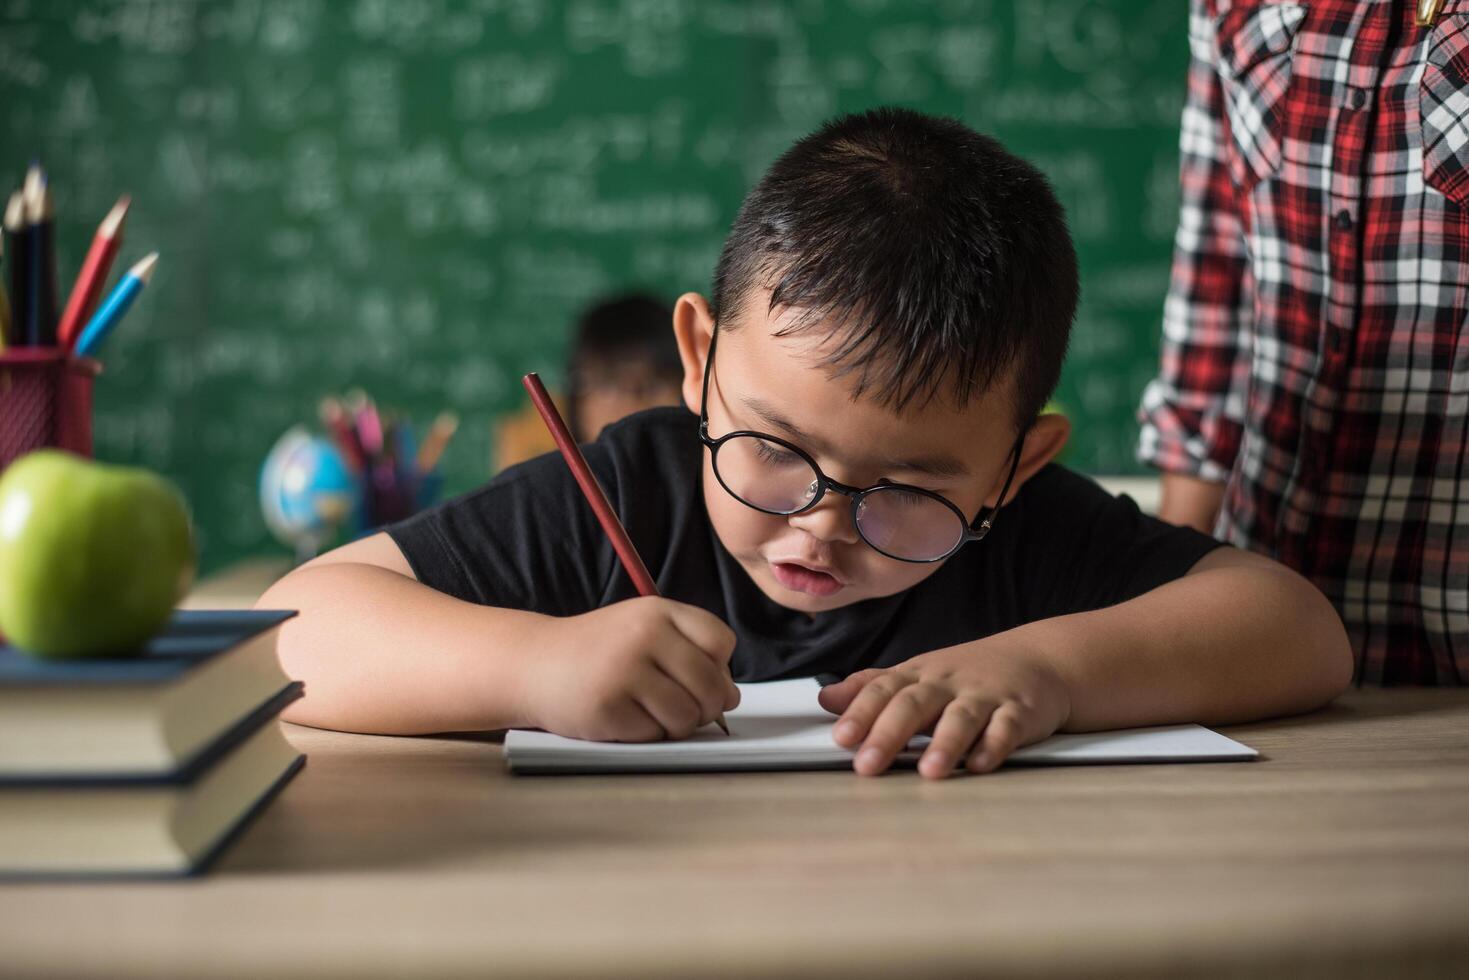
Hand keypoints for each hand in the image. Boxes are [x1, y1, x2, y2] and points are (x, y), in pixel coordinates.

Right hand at [522, 596, 739, 741]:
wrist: (534, 664)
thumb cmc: (599, 651)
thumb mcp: (643, 632)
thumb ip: (690, 654)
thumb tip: (731, 696)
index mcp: (658, 611)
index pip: (721, 642)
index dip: (719, 666)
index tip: (698, 675)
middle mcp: (643, 636)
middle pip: (710, 684)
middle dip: (707, 706)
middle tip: (686, 709)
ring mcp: (624, 672)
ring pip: (686, 715)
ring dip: (679, 725)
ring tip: (655, 714)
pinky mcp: (607, 708)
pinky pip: (654, 735)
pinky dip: (648, 735)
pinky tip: (627, 719)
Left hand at [817, 641, 1071, 778]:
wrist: (1038, 659)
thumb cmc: (967, 675)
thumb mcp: (918, 675)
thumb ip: (872, 688)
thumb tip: (825, 699)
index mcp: (920, 675)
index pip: (884, 689)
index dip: (861, 712)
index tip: (841, 737)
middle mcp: (949, 683)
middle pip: (915, 704)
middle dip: (889, 733)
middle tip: (867, 765)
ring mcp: (986, 696)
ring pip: (962, 717)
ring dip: (944, 743)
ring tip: (928, 771)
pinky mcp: (1020, 712)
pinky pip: (1007, 728)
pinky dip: (994, 746)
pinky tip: (980, 765)